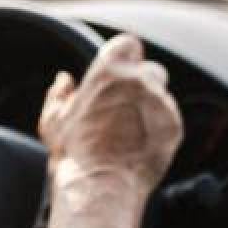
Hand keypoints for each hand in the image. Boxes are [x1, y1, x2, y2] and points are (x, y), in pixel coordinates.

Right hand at [39, 33, 182, 194]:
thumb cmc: (74, 153)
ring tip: (129, 129)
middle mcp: (138, 82)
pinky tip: (139, 142)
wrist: (100, 184)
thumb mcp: (53, 119)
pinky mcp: (174, 126)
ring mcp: (160, 104)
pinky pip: (169, 118)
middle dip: (139, 82)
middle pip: (149, 69)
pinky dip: (158, 126)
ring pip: (161, 95)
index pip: (128, 43)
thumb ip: (59, 93)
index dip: (123, 55)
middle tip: (122, 104)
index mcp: (108, 72)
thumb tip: (64, 81)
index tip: (118, 68)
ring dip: (150, 106)